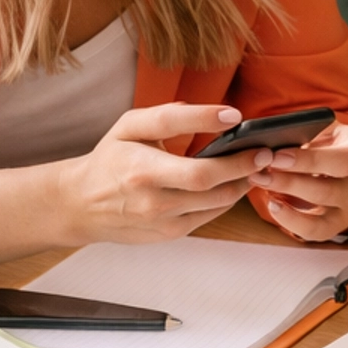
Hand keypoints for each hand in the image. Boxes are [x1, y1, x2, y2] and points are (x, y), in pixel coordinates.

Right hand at [53, 104, 259, 242]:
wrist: (82, 205)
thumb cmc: (110, 159)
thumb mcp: (130, 127)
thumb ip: (171, 117)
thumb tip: (220, 114)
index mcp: (142, 171)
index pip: (195, 166)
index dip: (225, 149)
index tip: (240, 121)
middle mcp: (153, 201)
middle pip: (212, 187)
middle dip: (244, 168)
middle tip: (264, 151)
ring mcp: (163, 222)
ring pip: (217, 204)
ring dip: (241, 184)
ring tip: (256, 165)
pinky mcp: (170, 234)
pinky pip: (210, 215)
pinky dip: (226, 197)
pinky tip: (233, 181)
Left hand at [247, 120, 347, 240]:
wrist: (332, 156)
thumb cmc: (324, 138)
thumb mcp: (320, 125)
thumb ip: (303, 130)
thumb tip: (273, 138)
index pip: (346, 161)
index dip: (311, 161)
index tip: (278, 156)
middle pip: (331, 191)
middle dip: (291, 182)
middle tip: (261, 171)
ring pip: (323, 215)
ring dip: (288, 201)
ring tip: (261, 183)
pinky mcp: (338, 225)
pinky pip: (316, 232)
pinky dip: (291, 221)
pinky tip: (273, 204)